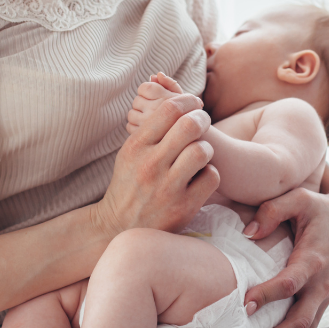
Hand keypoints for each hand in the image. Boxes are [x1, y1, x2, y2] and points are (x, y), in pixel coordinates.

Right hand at [94, 90, 219, 236]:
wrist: (117, 227)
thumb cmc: (129, 183)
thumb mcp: (130, 152)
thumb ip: (151, 128)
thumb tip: (178, 101)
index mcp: (136, 146)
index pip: (169, 109)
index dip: (188, 100)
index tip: (194, 103)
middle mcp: (151, 164)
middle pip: (190, 125)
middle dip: (202, 119)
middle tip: (203, 123)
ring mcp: (167, 187)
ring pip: (202, 150)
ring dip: (206, 148)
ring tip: (201, 153)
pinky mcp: (183, 207)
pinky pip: (211, 177)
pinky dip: (210, 173)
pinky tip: (201, 175)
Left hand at [126, 72, 185, 134]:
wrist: (196, 143)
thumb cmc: (189, 117)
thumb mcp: (185, 98)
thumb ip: (169, 84)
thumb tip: (155, 75)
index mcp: (167, 99)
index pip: (143, 87)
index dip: (146, 91)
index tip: (155, 98)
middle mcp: (158, 111)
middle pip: (136, 100)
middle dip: (143, 104)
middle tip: (154, 110)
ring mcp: (150, 126)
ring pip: (131, 114)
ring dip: (138, 116)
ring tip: (151, 120)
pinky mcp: (144, 139)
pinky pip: (130, 127)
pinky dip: (135, 128)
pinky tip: (148, 130)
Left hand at [241, 166, 328, 327]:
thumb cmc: (320, 209)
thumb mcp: (299, 199)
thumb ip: (272, 211)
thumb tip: (247, 233)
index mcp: (315, 258)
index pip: (291, 283)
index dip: (268, 295)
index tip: (245, 303)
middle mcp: (323, 282)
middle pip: (302, 320)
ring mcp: (324, 295)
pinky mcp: (322, 301)